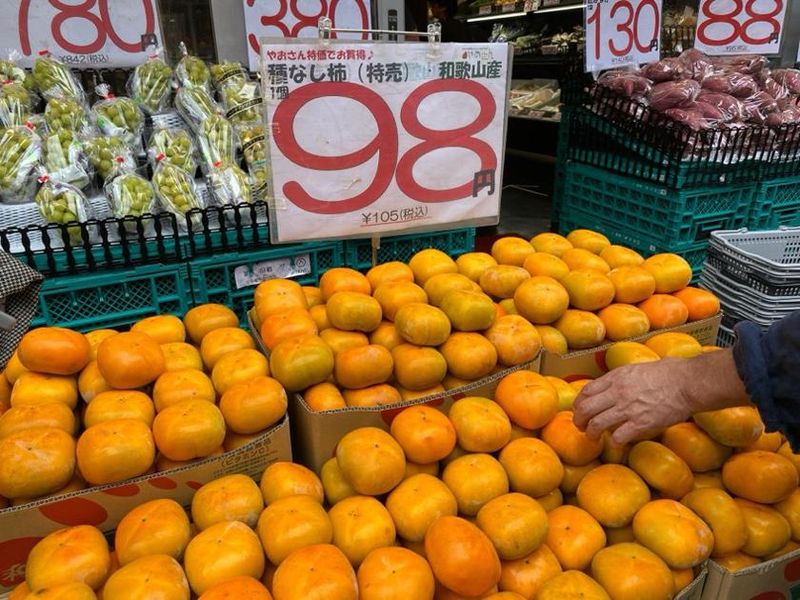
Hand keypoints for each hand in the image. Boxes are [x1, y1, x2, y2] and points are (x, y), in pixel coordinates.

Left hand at [573, 358, 695, 445]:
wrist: (689, 382)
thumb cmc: (670, 373)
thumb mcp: (638, 368)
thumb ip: (622, 378)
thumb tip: (613, 385)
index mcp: (616, 377)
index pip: (586, 391)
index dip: (579, 403)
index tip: (580, 410)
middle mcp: (618, 392)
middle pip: (585, 409)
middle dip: (579, 420)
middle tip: (581, 427)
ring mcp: (628, 408)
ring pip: (597, 424)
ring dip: (591, 434)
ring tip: (593, 438)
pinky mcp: (641, 423)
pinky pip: (618, 437)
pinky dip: (614, 442)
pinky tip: (617, 443)